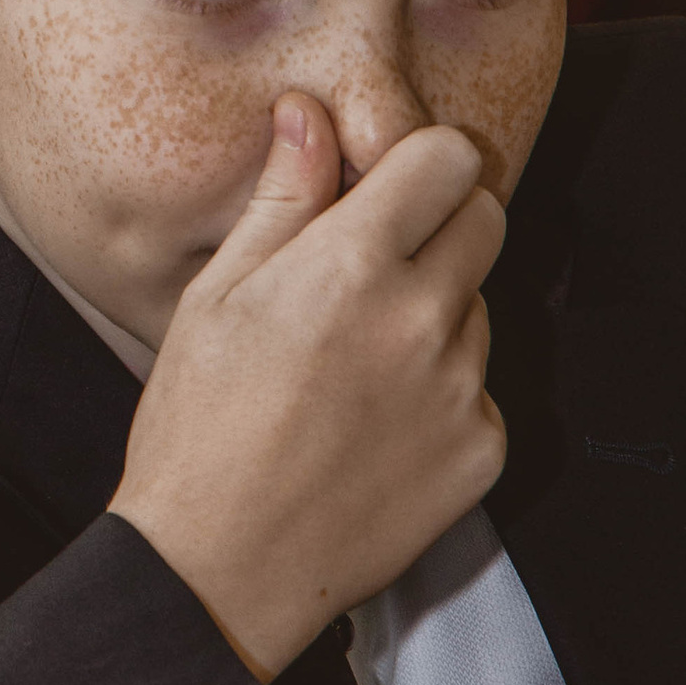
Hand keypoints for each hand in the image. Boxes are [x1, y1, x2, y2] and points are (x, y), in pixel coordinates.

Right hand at [109, 95, 506, 680]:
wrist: (219, 569)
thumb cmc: (199, 431)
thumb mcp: (217, 297)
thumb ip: (283, 199)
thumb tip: (309, 115)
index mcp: (351, 265)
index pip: (447, 156)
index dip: (418, 163)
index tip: (391, 187)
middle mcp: (421, 319)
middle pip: (486, 219)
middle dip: (441, 226)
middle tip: (374, 271)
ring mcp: (459, 389)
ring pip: (481, 308)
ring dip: (437, 317)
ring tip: (356, 369)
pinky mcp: (481, 450)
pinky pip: (481, 391)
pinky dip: (441, 399)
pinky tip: (374, 428)